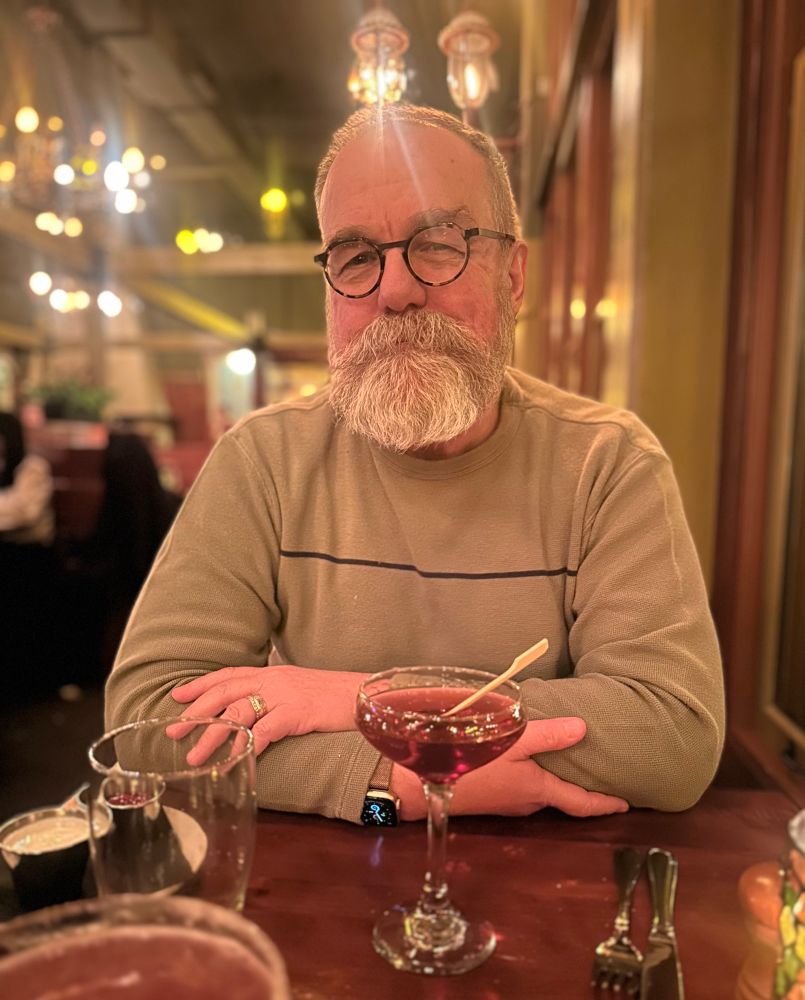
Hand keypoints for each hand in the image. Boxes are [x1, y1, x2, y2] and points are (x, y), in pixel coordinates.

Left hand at [168, 665, 364, 763]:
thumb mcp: (300, 688)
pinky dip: (244, 748)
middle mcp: (273, 679)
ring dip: (212, 736)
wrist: (364, 695)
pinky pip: (262, 732)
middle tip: (173, 730)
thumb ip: (276, 695)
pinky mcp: (295, 713)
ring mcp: (283, 695)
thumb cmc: (334, 696)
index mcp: (272, 672)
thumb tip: (256, 713)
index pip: (228, 674)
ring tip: (194, 755)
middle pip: (224, 693)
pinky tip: (232, 762)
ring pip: (236, 714)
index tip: (176, 695)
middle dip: (196, 712)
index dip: (201, 684)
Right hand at [391, 718, 628, 819]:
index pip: (581, 803)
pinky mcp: (490, 797)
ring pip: (541, 793)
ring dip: (556, 781)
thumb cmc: (471, 762)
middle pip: (562, 798)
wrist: (420, 786)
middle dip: (582, 789)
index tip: (627, 804)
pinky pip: (523, 788)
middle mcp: (527, 803)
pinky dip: (535, 777)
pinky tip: (528, 762)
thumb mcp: (512, 741)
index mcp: (538, 790)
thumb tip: (583, 728)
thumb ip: (547, 735)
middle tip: (601, 774)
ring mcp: (507, 803)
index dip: (606, 803)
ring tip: (568, 765)